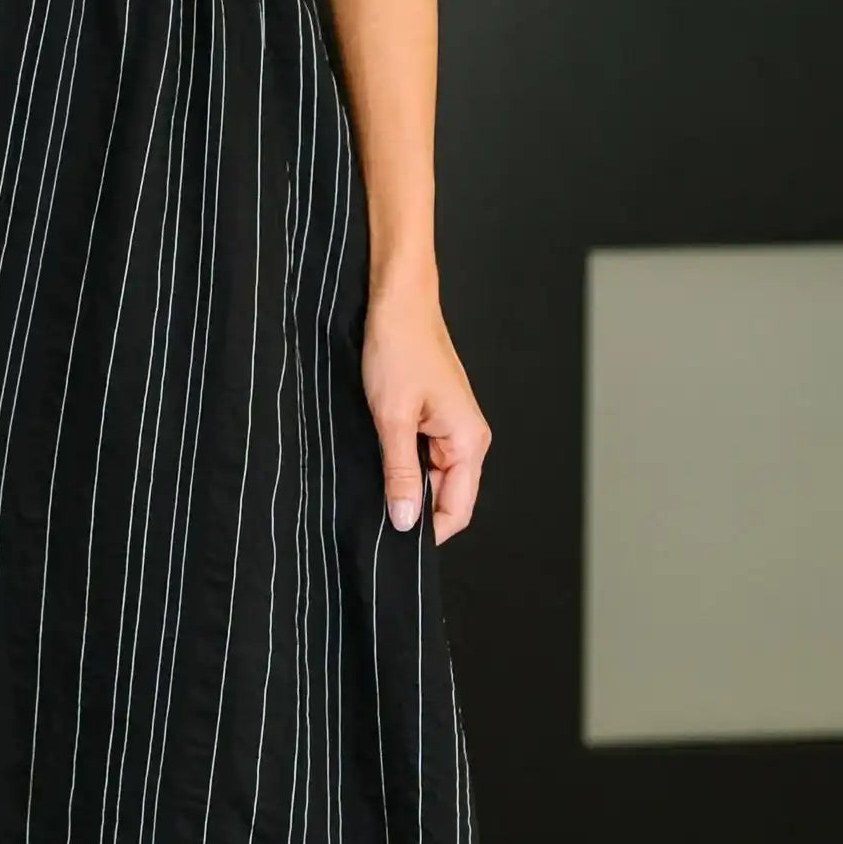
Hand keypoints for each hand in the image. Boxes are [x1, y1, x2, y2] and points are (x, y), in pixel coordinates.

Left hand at [363, 278, 490, 544]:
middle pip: (445, 498)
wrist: (397, 302)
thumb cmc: (399, 348)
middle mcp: (468, 439)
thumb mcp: (392, 417)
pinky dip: (401, 463)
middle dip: (413, 509)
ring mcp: (452, 429)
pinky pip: (422, 456)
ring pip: (431, 478)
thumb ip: (400, 473)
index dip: (426, 533)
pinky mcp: (435, 418)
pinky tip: (378, 458)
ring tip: (373, 478)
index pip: (457, 512)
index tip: (390, 541)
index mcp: (469, 442)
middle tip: (373, 511)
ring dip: (404, 484)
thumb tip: (406, 521)